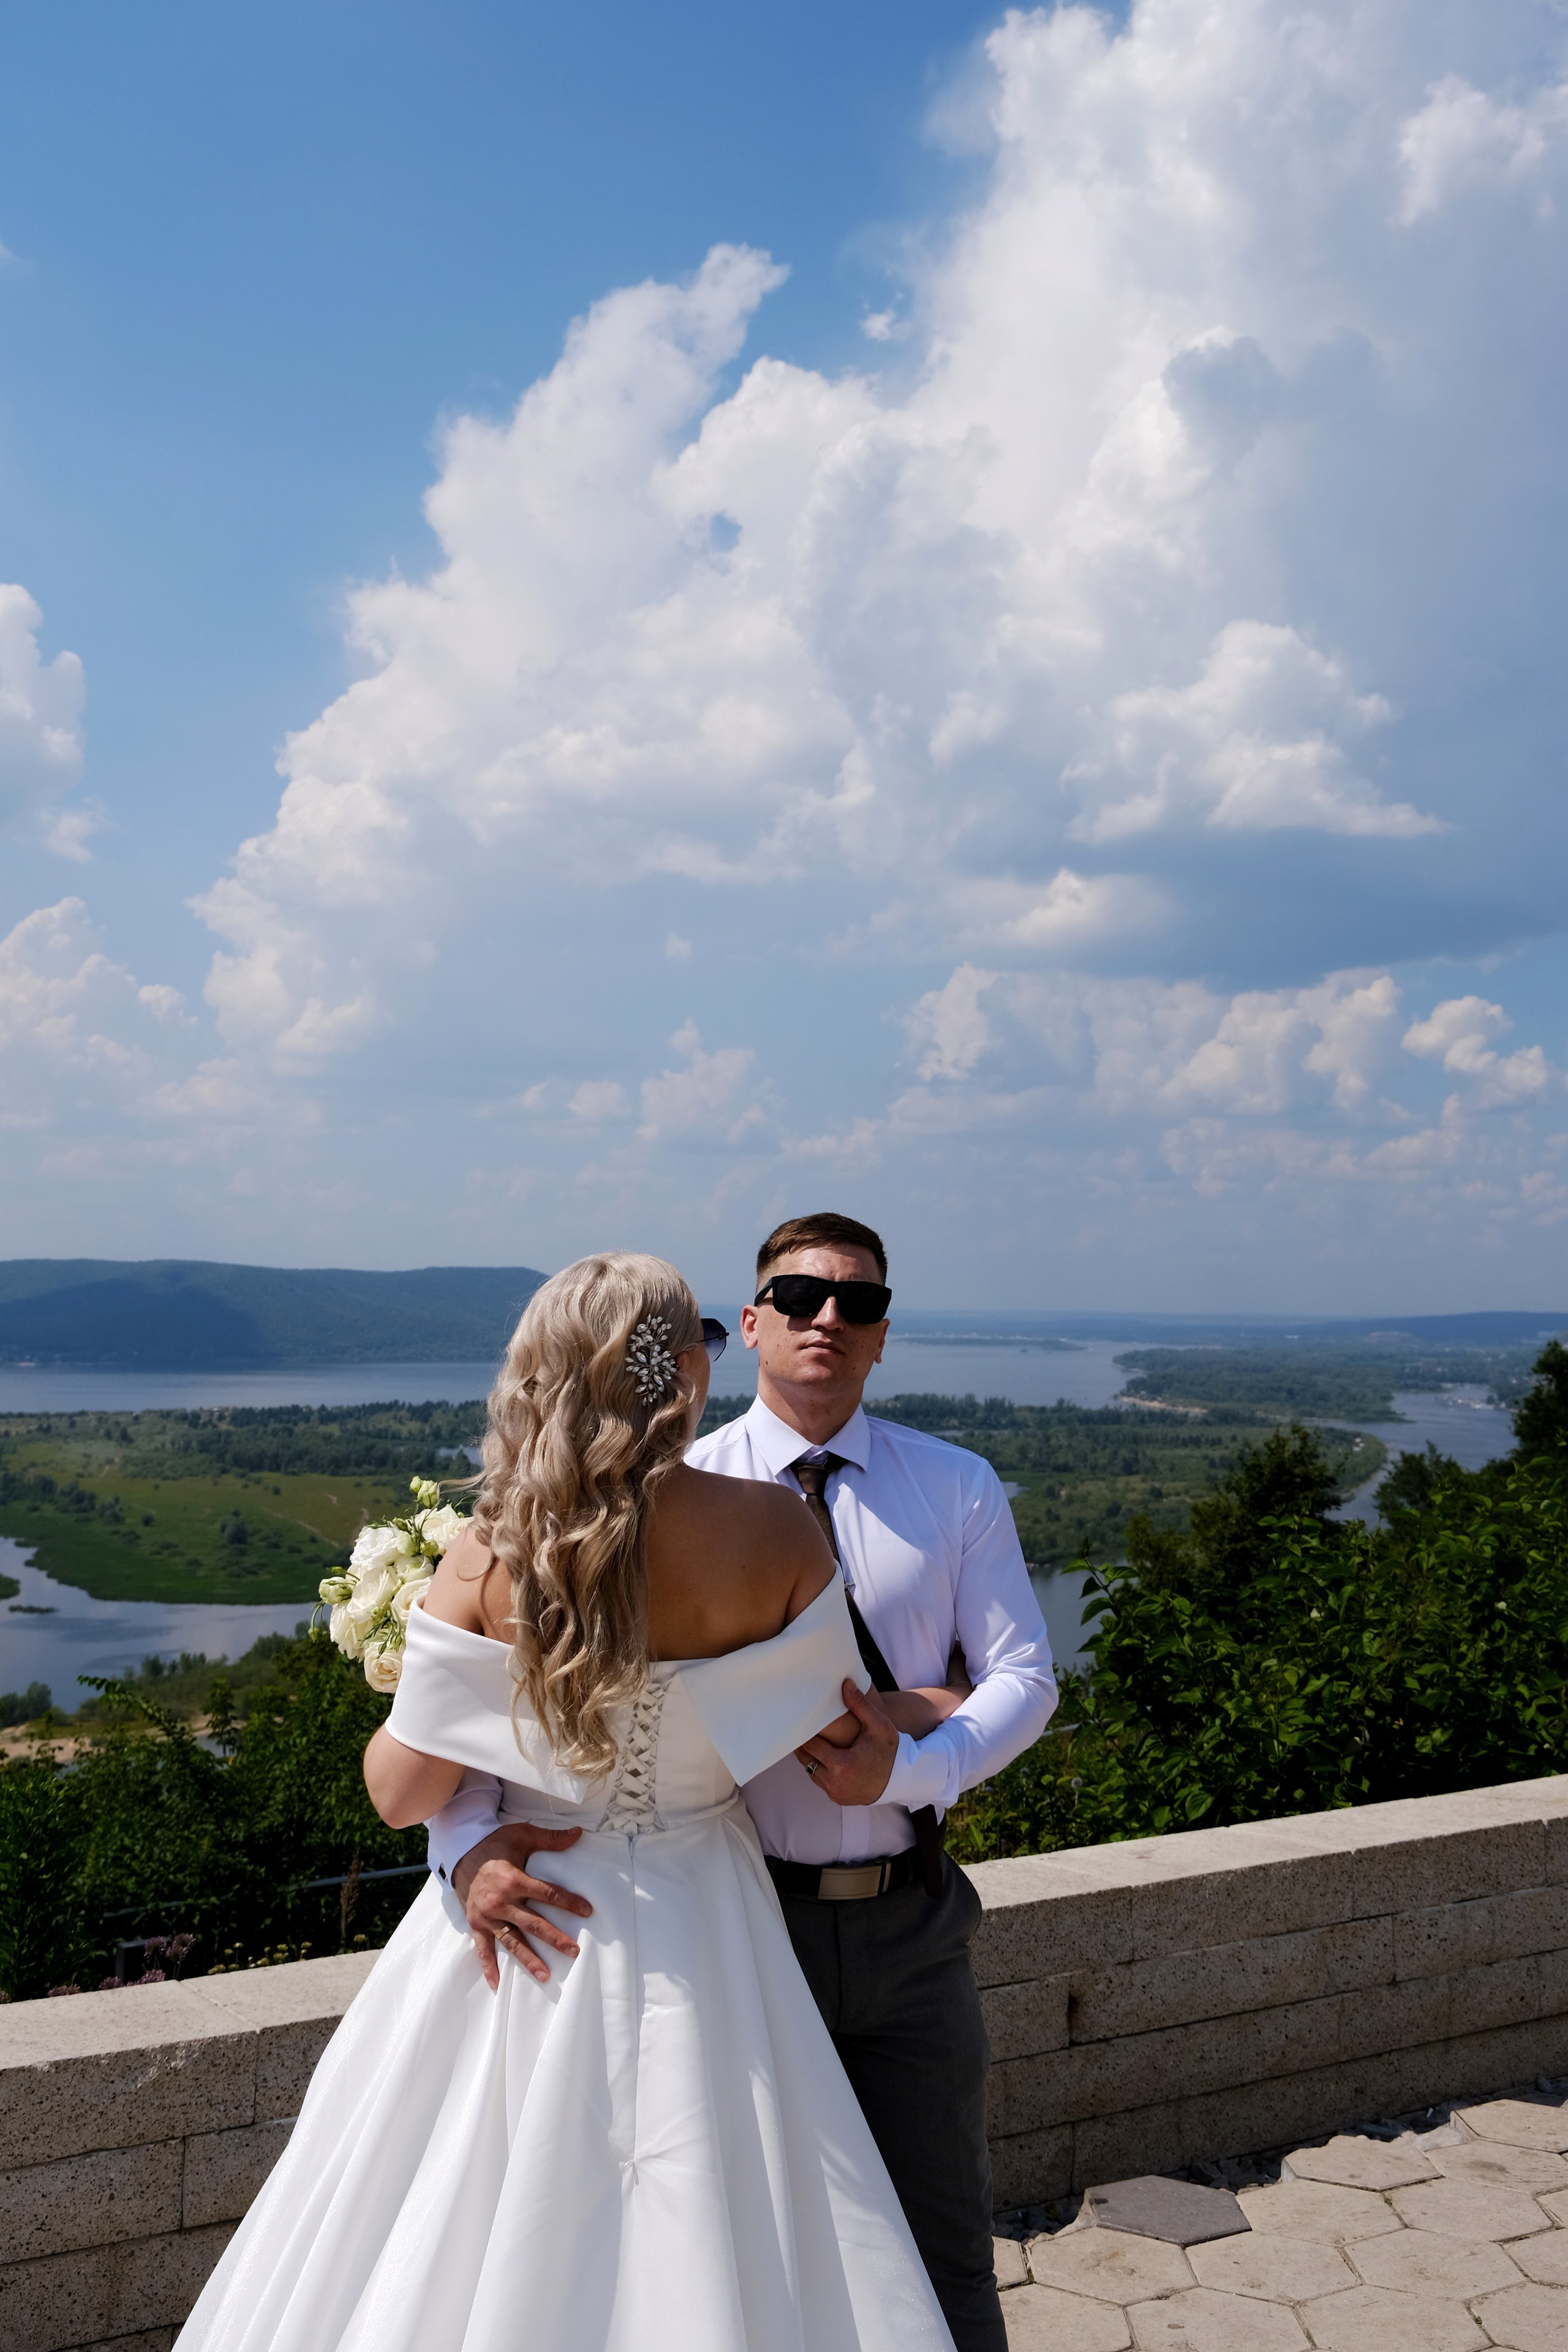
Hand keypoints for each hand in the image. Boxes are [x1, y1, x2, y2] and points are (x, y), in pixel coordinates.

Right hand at [450, 1823, 592, 1990]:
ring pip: (512, 1941)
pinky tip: (496, 1984)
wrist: (461, 1851)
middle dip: (555, 1939)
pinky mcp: (475, 1923)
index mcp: (514, 1880)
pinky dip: (488, 1967)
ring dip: (529, 1959)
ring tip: (545, 1976)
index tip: (587, 1911)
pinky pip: (482, 1948)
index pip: (547, 1894)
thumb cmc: (495, 1843)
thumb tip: (578, 1833)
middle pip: (533, 1924)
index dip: (569, 1903)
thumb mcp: (522, 1834)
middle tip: (574, 1951)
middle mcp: (501, 1901)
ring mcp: (488, 1916)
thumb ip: (550, 1838)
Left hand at [794, 1679, 899, 1806]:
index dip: (804, 1733)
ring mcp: (836, 1793)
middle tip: (797, 1729)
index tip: (799, 1722)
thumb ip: (860, 1705)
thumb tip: (846, 1683)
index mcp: (842, 1765)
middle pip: (807, 1760)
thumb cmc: (889, 1750)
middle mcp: (836, 1783)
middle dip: (803, 1745)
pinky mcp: (838, 1798)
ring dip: (809, 1758)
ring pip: (811, 1772)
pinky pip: (820, 1782)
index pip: (811, 1746)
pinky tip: (820, 1756)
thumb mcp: (878, 1725)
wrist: (902, 1779)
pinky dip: (819, 1770)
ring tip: (806, 1740)